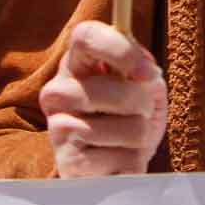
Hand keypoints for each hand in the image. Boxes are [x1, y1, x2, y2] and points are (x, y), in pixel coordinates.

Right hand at [41, 20, 168, 176]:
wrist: (108, 168)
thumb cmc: (126, 117)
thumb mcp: (142, 86)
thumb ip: (143, 68)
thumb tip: (145, 72)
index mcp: (75, 64)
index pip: (86, 36)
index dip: (121, 49)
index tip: (148, 71)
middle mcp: (57, 92)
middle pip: (119, 91)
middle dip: (143, 105)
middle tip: (137, 112)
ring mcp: (59, 129)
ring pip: (132, 128)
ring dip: (141, 136)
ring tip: (124, 139)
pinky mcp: (70, 165)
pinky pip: (127, 159)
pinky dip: (135, 161)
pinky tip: (116, 161)